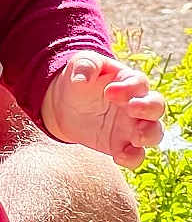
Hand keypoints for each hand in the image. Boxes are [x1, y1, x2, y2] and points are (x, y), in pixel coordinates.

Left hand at [41, 52, 165, 167]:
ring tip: (135, 137)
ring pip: (154, 133)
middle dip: (148, 108)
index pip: (139, 83)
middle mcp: (137, 104)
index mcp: (129, 82)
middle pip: (156, 107)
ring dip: (149, 135)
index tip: (108, 92)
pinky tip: (118, 156)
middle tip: (131, 109)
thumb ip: (84, 65)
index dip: (129, 88)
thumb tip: (81, 78)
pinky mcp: (121, 145)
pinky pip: (136, 155)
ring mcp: (131, 127)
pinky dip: (132, 158)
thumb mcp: (81, 63)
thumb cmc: (80, 77)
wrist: (64, 103)